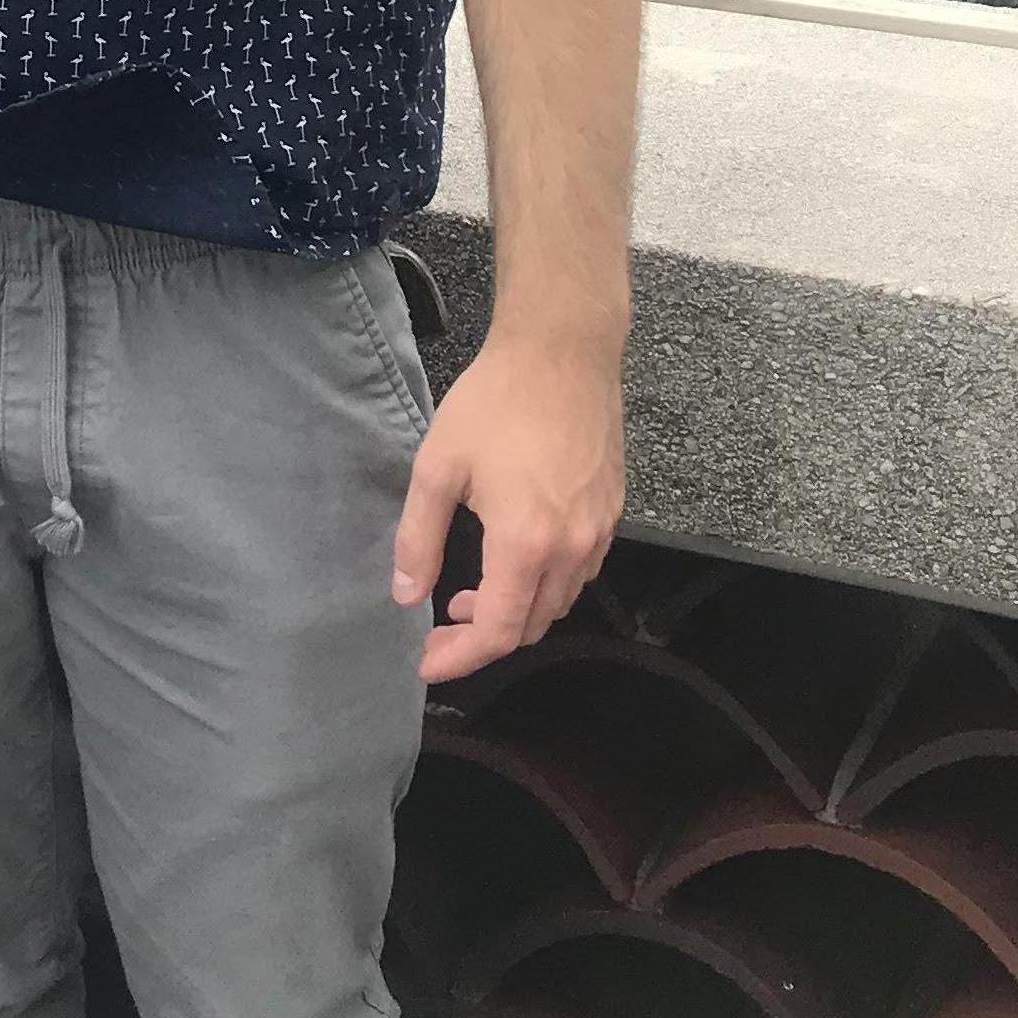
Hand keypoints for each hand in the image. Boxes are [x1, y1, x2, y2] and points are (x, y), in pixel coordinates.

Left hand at [389, 331, 624, 685]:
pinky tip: (513, 562)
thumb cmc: (494, 402)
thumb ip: (419, 538)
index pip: (497, 631)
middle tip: (439, 627)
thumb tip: (406, 597)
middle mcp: (571, 549)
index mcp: (525, 543)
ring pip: (558, 603)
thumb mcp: (438, 466)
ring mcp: (599, 532)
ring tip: (468, 596)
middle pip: (531, 626)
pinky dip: (543, 586)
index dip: (460, 657)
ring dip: (515, 612)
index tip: (427, 665)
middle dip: (483, 638)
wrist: (563, 351)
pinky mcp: (612, 513)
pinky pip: (579, 573)